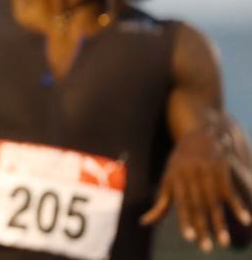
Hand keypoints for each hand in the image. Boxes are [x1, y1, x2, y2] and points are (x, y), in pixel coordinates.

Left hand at [140, 128, 251, 251]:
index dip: (185, 220)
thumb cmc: (179, 164)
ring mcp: (208, 174)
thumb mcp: (168, 180)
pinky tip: (245, 220)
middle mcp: (191, 176)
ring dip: (220, 223)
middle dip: (202, 227)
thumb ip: (161, 203)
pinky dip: (238, 207)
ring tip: (223, 242)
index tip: (188, 237)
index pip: (181, 203)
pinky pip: (230, 192)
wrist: (199, 137)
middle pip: (198, 206)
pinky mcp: (222, 172)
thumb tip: (144, 222)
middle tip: (206, 248)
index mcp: (176, 179)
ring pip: (214, 203)